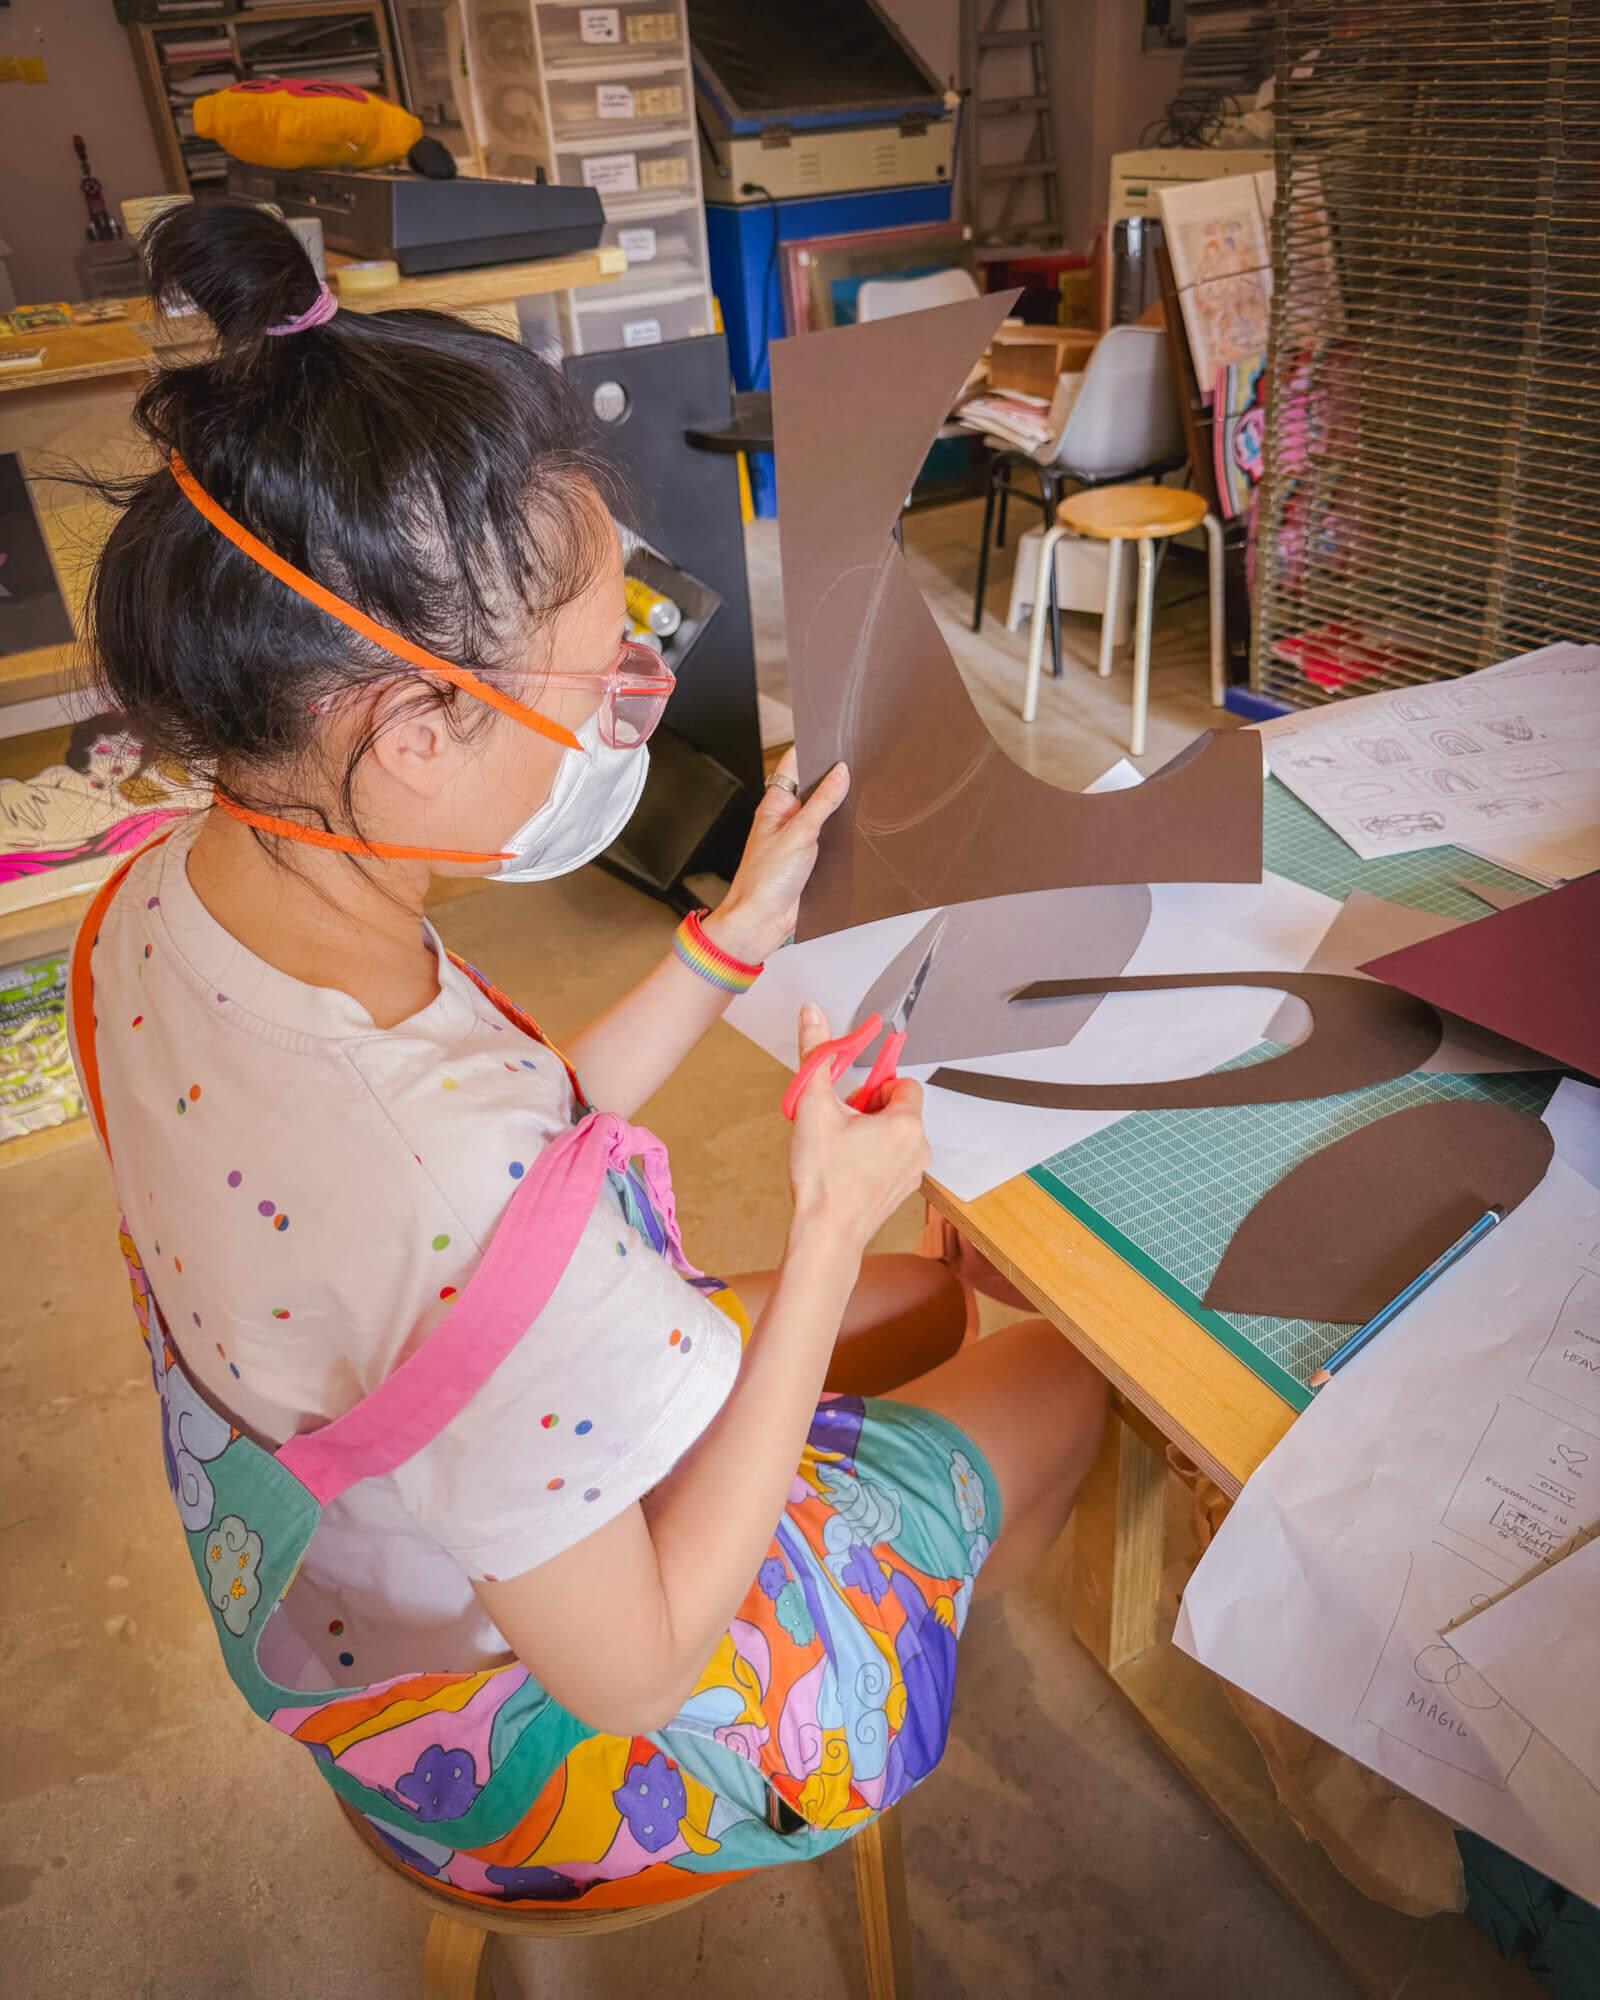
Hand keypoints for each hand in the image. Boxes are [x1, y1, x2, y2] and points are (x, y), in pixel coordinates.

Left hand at [702, 751, 848, 966]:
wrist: (762, 920)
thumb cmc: (763, 880)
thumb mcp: (798, 834)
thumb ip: (822, 802)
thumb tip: (840, 773)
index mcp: (776, 804)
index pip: (794, 764)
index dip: (813, 749)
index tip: (836, 738)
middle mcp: (787, 818)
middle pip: (814, 787)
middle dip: (835, 779)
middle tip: (859, 767)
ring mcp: (800, 838)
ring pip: (826, 813)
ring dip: (841, 809)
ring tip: (863, 796)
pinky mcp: (812, 858)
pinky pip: (832, 838)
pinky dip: (844, 833)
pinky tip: (859, 829)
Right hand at [787, 1004, 929, 1255]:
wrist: (825, 1235)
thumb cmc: (823, 1178)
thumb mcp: (814, 1107)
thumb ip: (816, 1054)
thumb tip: (813, 1013)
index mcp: (905, 1124)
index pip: (903, 1084)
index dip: (873, 1086)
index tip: (851, 1098)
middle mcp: (918, 1148)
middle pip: (898, 1109)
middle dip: (869, 1110)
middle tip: (840, 1124)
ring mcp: (912, 1173)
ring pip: (894, 1135)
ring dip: (870, 1133)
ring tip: (840, 1149)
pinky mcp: (901, 1192)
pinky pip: (892, 1159)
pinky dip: (873, 1157)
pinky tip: (846, 1169)